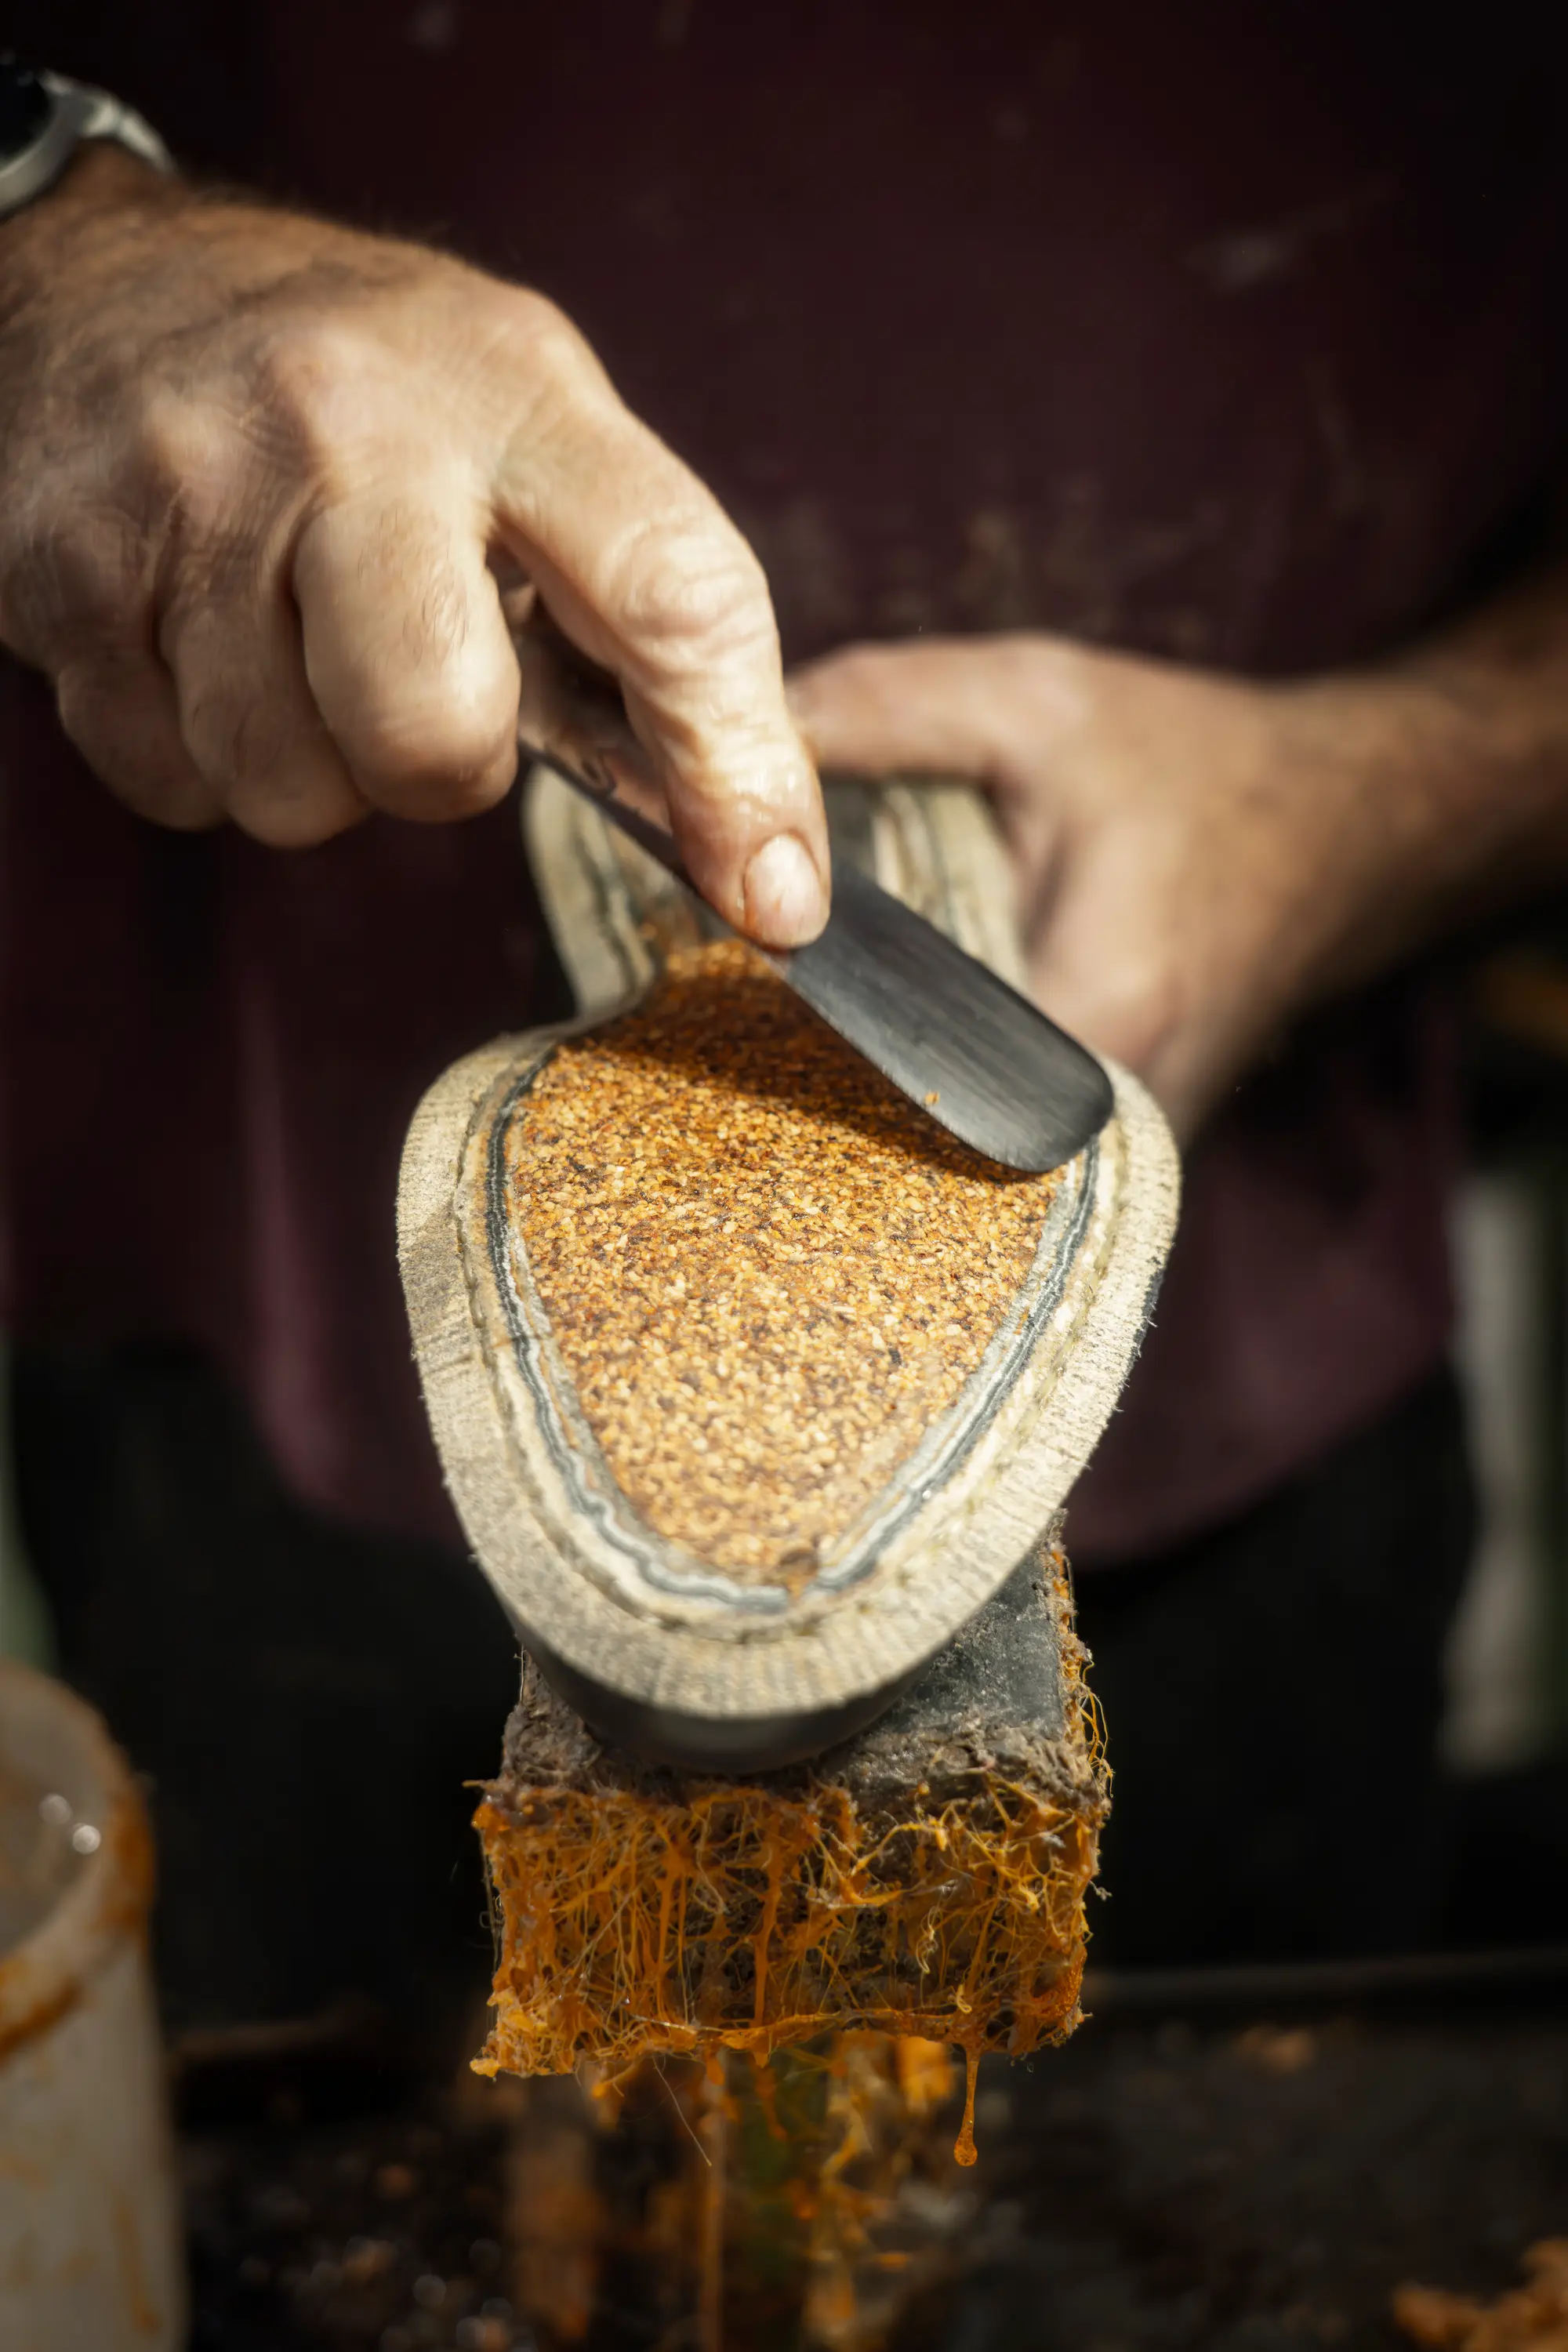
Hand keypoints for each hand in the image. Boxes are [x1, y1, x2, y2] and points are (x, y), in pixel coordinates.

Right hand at [0, 151, 826, 945]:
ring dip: (316, 765)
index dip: (734, 768)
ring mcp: (195, 502)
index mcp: (512, 390)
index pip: (671, 591)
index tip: (773, 893)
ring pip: (295, 793)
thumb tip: (763, 853)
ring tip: (299, 641)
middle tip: (425, 686)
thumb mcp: (529, 428)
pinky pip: (175, 786)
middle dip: (446, 771)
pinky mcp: (71, 581)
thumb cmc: (358, 386)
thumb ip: (642, 608)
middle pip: (438, 737)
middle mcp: (351, 432)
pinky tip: (208, 644)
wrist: (102, 285)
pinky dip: (202, 753)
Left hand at [790, 632, 1427, 1137]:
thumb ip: (883, 713)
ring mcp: (1122, 1161)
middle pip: (921, 1149)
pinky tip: (892, 1051)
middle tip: (736, 1023)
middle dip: (823, 1085)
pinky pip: (997, 1157)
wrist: (1339, 825)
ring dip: (879, 1103)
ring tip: (808, 1036)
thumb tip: (728, 744)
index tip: (724, 1003)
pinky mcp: (1116, 1157)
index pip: (903, 1085)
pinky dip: (939, 1106)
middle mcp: (1114, 1127)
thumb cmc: (1195, 766)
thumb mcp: (1038, 702)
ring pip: (957, 1167)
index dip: (796, 1045)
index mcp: (1093, 1018)